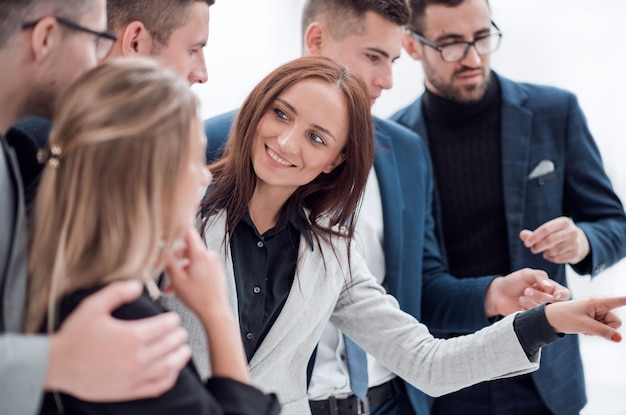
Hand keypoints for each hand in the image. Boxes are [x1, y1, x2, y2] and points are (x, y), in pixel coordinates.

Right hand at [46, 280, 190, 399]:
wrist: (56, 365)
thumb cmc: (74, 336)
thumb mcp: (93, 306)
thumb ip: (118, 292)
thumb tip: (138, 285)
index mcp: (132, 336)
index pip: (165, 326)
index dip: (173, 320)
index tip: (172, 318)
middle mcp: (137, 357)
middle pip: (170, 344)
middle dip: (178, 335)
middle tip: (180, 331)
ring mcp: (134, 376)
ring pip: (169, 366)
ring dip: (180, 356)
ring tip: (184, 348)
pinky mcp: (129, 390)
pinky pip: (158, 386)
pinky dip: (170, 378)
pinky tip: (173, 371)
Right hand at [165, 226, 248, 382]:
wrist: (215, 312)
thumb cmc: (198, 298)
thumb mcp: (177, 279)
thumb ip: (168, 261)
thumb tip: (162, 248)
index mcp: (200, 254)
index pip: (188, 231)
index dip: (176, 228)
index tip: (167, 228)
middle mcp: (209, 255)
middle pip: (187, 248)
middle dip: (173, 259)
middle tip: (162, 269)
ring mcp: (213, 263)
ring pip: (191, 261)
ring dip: (179, 271)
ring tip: (171, 286)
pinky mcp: (215, 271)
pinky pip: (199, 267)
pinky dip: (189, 274)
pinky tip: (181, 288)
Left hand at [485, 268, 570, 316]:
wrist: (498, 294)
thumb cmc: (513, 281)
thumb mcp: (526, 274)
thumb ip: (539, 277)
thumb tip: (549, 287)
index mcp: (551, 288)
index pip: (564, 293)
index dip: (561, 295)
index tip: (554, 296)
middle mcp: (549, 300)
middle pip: (555, 303)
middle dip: (541, 297)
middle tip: (526, 291)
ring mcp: (542, 311)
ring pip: (547, 313)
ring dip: (533, 304)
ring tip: (521, 298)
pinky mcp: (534, 319)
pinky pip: (537, 320)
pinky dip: (529, 313)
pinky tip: (520, 307)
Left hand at [520, 217, 589, 263]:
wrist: (582, 242)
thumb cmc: (559, 235)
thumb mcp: (549, 231)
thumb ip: (534, 233)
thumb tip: (522, 235)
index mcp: (564, 222)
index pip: (545, 229)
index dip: (534, 237)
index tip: (526, 243)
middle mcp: (572, 231)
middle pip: (549, 240)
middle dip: (538, 246)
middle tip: (533, 249)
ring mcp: (576, 243)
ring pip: (553, 250)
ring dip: (545, 253)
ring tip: (544, 252)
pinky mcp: (577, 253)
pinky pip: (558, 258)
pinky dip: (551, 258)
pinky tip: (551, 256)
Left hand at [545, 296, 625, 341]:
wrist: (550, 319)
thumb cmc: (565, 317)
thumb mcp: (584, 325)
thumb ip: (603, 332)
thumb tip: (619, 339)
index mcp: (598, 302)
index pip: (619, 301)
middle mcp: (600, 306)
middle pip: (616, 321)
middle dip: (606, 328)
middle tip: (589, 326)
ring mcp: (597, 313)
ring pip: (610, 327)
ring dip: (599, 331)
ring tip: (584, 327)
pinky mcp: (595, 319)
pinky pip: (603, 330)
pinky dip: (594, 332)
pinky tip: (583, 329)